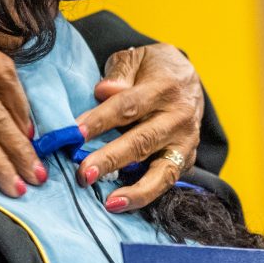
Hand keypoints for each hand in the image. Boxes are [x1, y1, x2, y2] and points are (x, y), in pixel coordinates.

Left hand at [74, 43, 204, 209]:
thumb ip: (119, 74)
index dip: (101, 120)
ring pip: (162, 170)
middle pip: (142, 141)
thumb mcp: (137, 59)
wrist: (188, 78)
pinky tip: (122, 203)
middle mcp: (179, 117)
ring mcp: (186, 142)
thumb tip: (103, 91)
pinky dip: (145, 195)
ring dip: (135, 189)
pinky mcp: (187, 159)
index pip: (128, 106)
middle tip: (84, 174)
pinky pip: (167, 181)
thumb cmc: (153, 69)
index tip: (75, 133)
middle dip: (112, 159)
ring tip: (110, 203)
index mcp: (164, 88)